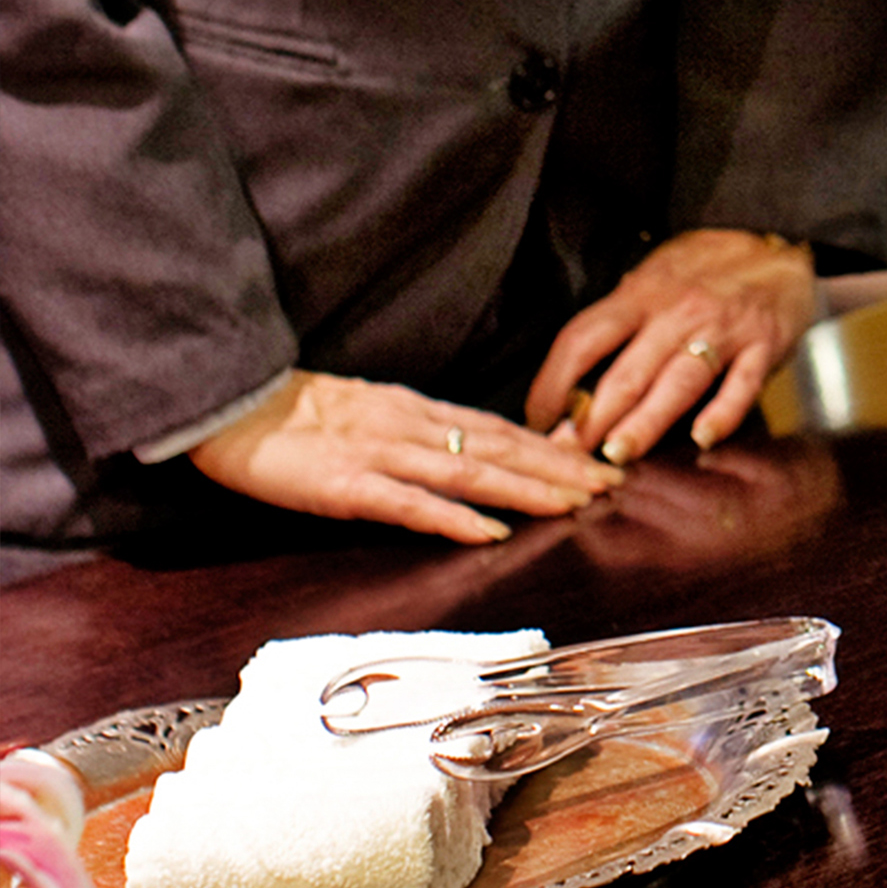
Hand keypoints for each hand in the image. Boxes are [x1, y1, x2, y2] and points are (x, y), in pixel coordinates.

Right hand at [186, 371, 619, 544]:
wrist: (226, 404)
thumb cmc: (293, 417)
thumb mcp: (368, 415)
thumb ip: (417, 433)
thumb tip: (469, 450)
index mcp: (415, 412)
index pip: (497, 430)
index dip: (549, 448)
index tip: (595, 462)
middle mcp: (410, 428)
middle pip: (499, 449)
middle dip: (558, 469)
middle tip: (610, 485)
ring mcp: (380, 455)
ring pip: (470, 472)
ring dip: (527, 489)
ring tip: (575, 503)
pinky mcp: (346, 485)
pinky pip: (409, 503)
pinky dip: (454, 517)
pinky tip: (492, 531)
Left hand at [523, 229, 815, 463]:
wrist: (780, 245)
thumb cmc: (707, 269)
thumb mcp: (654, 279)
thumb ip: (622, 323)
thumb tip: (574, 383)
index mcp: (641, 295)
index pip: (583, 340)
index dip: (553, 382)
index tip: (539, 419)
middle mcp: (678, 312)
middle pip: (627, 371)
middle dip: (593, 419)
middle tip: (568, 456)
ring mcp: (724, 329)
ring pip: (678, 382)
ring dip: (645, 422)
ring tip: (619, 454)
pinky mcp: (765, 345)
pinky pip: (742, 384)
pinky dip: (723, 413)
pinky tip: (703, 438)